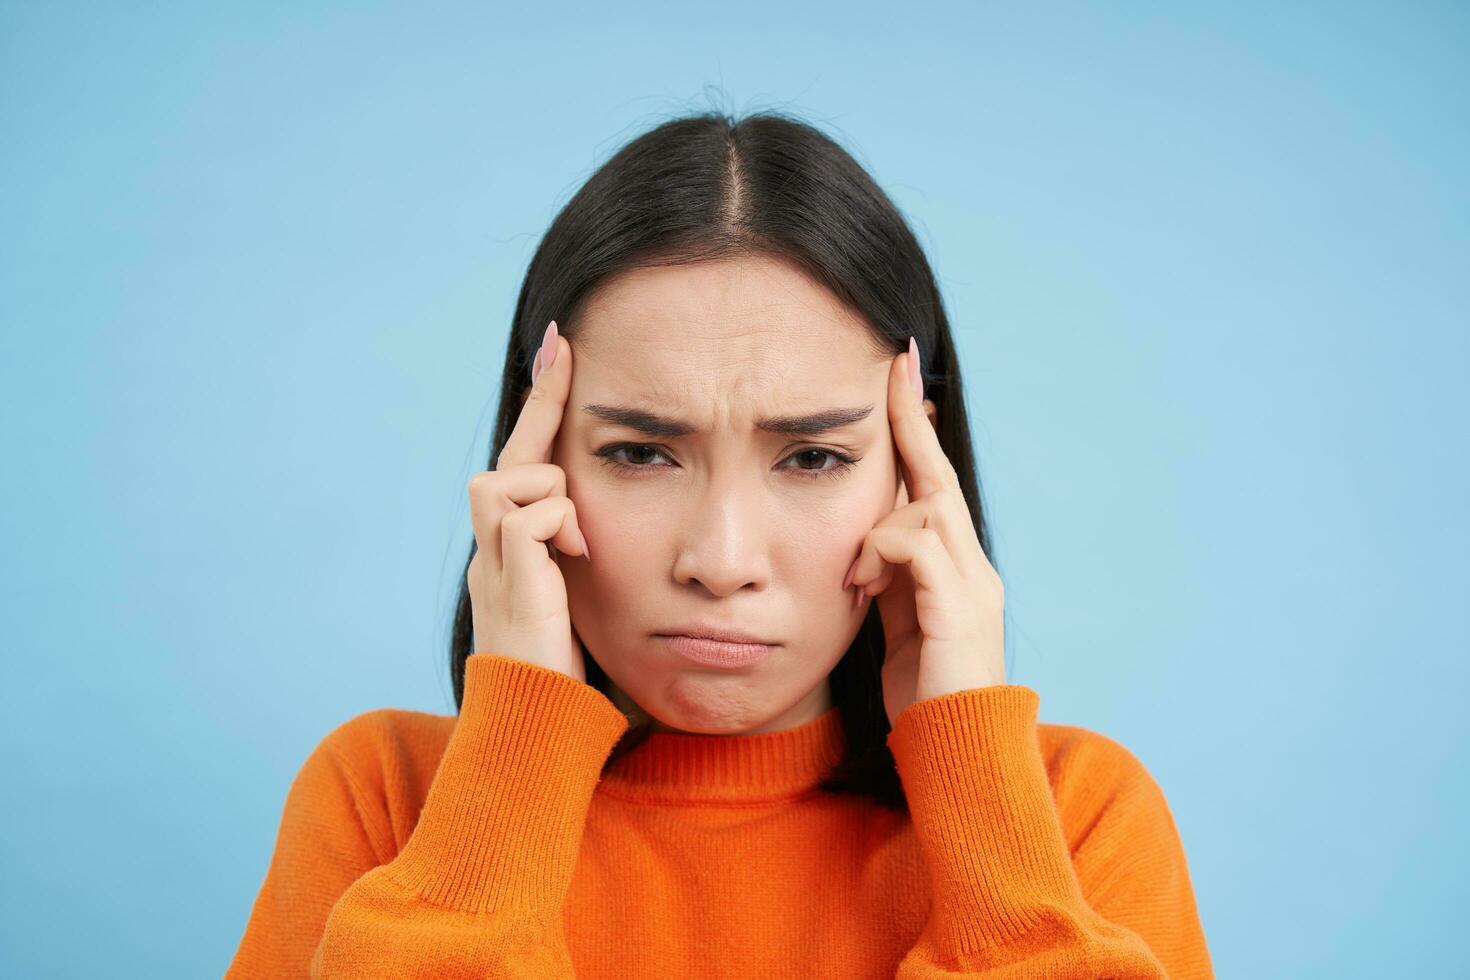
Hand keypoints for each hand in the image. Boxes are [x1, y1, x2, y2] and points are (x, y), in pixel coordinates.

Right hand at [466, 320, 592, 682]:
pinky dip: (561, 525)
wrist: (534, 726)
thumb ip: (576, 564)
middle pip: (507, 461)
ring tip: (578, 547)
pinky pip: (534, 513)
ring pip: (508, 478)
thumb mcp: (573, 607)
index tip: (558, 356)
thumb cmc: (563, 679)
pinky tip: (578, 560)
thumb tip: (598, 530)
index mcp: (509, 555)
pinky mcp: (509, 575)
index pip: (521, 471)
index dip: (538, 416)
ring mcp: (493, 561)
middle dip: (539, 405)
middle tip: (563, 348)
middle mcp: (491, 551)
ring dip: (551, 493)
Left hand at [844, 340, 1005, 727]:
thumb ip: (889, 577)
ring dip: (876, 533)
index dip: (915, 432)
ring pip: (924, 507)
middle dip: (910, 421)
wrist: (957, 754)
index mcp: (956, 569)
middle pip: (937, 478)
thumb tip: (865, 541)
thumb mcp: (898, 623)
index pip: (933, 485)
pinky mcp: (961, 608)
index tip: (899, 376)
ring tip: (857, 587)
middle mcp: (974, 567)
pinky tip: (863, 590)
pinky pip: (913, 542)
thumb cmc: (923, 695)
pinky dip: (879, 554)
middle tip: (894, 363)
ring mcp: (973, 585)